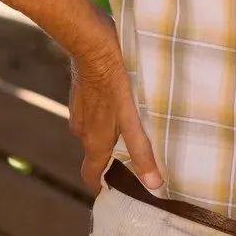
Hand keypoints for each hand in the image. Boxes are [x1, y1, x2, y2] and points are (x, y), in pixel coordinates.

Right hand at [68, 48, 160, 195]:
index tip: (122, 192)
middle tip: (140, 159)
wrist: (90, 42)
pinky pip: (95, 113)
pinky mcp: (82, 94)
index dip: (104, 187)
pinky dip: (109, 115)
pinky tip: (125, 105)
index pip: (91, 177)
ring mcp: (81, 111)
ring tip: (138, 130)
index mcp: (94, 141)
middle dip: (115, 160)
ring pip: (97, 132)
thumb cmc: (114, 81)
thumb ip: (141, 151)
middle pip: (98, 155)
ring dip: (113, 135)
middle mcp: (83, 130)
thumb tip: (154, 185)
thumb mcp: (131, 118)